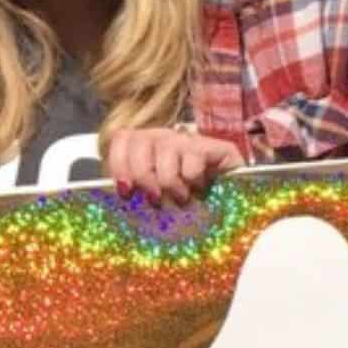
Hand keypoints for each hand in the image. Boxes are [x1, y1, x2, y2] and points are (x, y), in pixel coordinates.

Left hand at [104, 127, 244, 205]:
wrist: (228, 209)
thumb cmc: (183, 207)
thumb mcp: (153, 201)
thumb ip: (135, 194)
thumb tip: (120, 196)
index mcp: (145, 148)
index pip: (123, 139)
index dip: (119, 163)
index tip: (125, 190)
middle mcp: (165, 137)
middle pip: (141, 141)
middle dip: (144, 175)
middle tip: (155, 199)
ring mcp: (189, 139)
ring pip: (167, 149)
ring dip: (170, 181)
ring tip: (180, 198)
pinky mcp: (216, 147)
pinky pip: (193, 157)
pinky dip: (192, 179)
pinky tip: (199, 188)